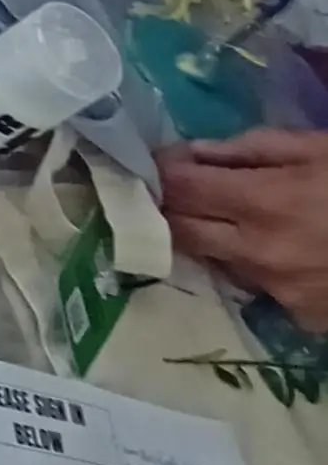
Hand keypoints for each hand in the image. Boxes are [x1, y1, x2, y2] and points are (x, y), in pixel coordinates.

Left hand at [161, 132, 327, 330]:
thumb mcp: (322, 149)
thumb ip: (255, 149)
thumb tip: (193, 152)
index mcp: (266, 203)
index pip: (180, 191)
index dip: (159, 174)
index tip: (154, 164)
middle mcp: (260, 254)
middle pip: (180, 234)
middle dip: (167, 210)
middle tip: (170, 192)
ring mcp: (278, 290)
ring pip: (217, 261)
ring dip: (213, 237)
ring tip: (231, 215)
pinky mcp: (299, 315)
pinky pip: (258, 284)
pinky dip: (257, 263)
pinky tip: (284, 247)